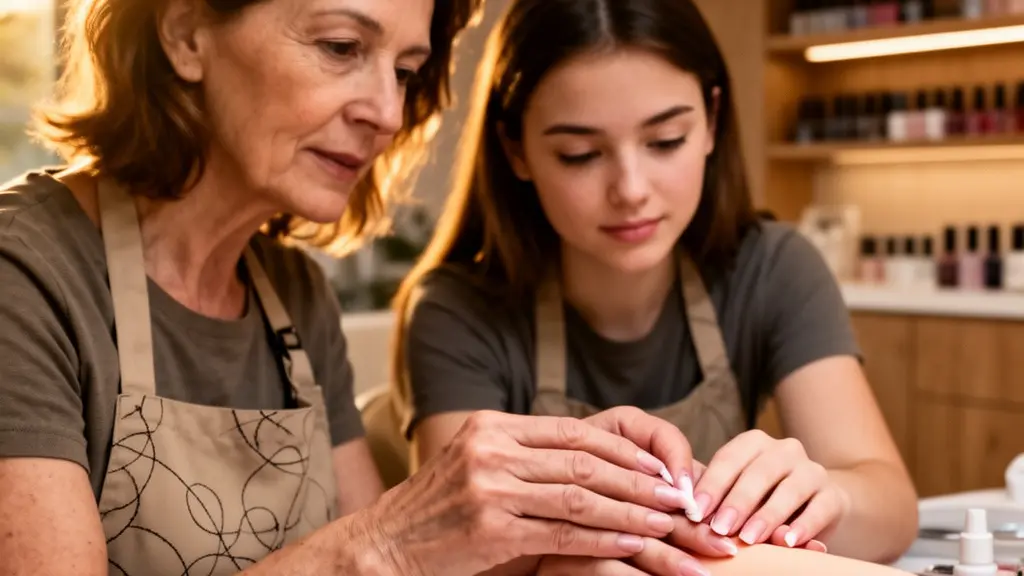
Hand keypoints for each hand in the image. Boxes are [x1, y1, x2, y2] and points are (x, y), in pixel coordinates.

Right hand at [360, 410, 701, 575]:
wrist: (383, 547)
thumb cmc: (438, 513)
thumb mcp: (478, 469)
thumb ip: (527, 460)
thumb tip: (592, 466)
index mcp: (493, 427)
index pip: (575, 432)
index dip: (625, 451)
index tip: (661, 469)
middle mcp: (491, 448)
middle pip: (584, 460)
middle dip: (639, 479)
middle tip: (679, 496)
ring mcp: (488, 487)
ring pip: (580, 495)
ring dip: (631, 510)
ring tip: (667, 521)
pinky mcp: (489, 527)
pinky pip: (562, 532)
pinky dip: (604, 537)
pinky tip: (632, 544)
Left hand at [689, 430, 849, 548]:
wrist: (813, 505)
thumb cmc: (759, 500)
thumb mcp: (736, 495)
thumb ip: (717, 500)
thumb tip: (690, 513)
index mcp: (754, 443)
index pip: (729, 459)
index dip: (711, 485)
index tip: (694, 510)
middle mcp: (785, 450)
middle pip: (759, 472)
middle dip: (737, 502)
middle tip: (720, 528)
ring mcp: (812, 470)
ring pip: (790, 489)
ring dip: (767, 515)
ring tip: (749, 538)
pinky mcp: (834, 495)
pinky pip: (820, 508)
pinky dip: (804, 526)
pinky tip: (788, 542)